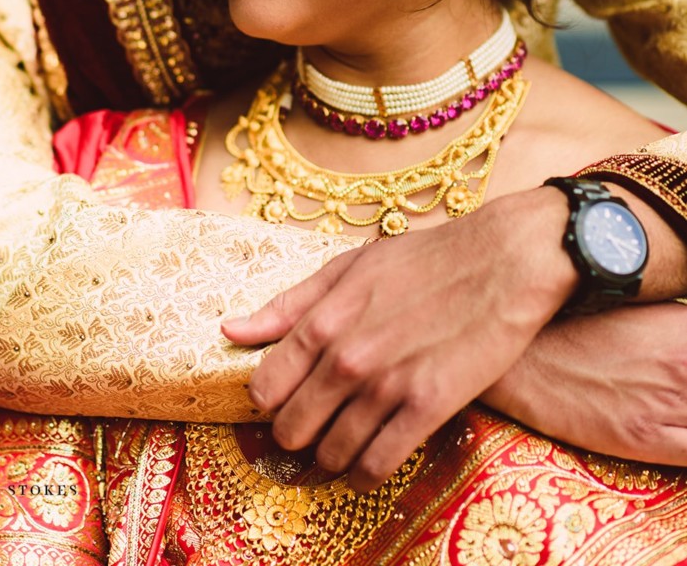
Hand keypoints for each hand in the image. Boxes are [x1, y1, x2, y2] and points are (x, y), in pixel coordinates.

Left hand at [223, 187, 575, 490]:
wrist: (502, 261)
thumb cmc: (425, 259)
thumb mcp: (349, 267)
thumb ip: (289, 304)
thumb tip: (231, 330)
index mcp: (323, 320)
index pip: (265, 387)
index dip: (269, 401)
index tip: (283, 400)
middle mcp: (347, 357)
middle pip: (292, 428)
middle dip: (297, 432)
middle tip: (315, 426)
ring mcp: (386, 385)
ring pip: (332, 453)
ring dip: (331, 456)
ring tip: (343, 444)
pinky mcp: (428, 408)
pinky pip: (377, 466)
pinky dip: (365, 474)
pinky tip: (369, 463)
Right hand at [483, 301, 686, 464]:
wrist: (526, 359)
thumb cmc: (577, 326)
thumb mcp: (638, 308)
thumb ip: (679, 326)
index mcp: (683, 327)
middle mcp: (682, 365)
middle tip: (682, 386)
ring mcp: (666, 405)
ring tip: (679, 403)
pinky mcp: (646, 439)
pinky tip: (682, 429)